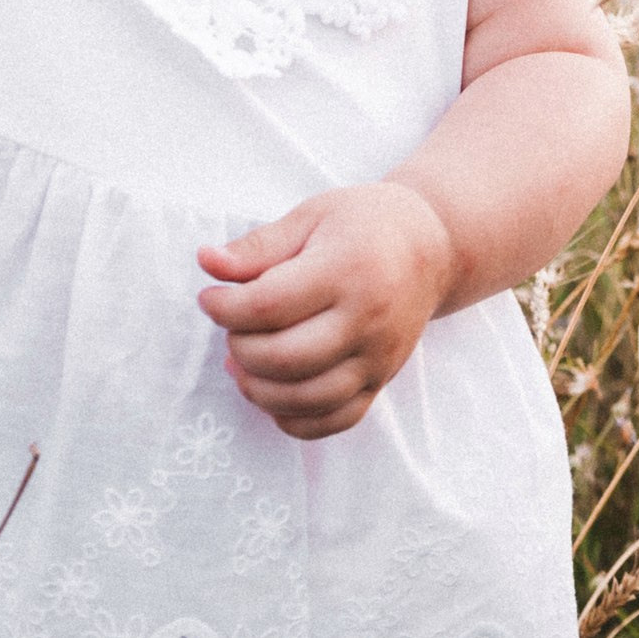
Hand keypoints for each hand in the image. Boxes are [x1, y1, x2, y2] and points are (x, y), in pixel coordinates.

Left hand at [195, 182, 454, 440]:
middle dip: (239, 347)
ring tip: (244, 361)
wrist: (432, 248)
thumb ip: (258, 247)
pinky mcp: (382, 381)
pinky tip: (274, 390)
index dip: (223, 308)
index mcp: (347, 270)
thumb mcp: (311, 217)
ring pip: (304, 399)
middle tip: (233, 326)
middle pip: (283, 358)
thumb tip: (206, 262)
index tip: (210, 298)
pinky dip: (293, 418)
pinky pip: (334, 420)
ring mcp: (379, 357)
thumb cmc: (364, 224)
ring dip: (257, 388)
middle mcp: (368, 319)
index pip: (268, 306)